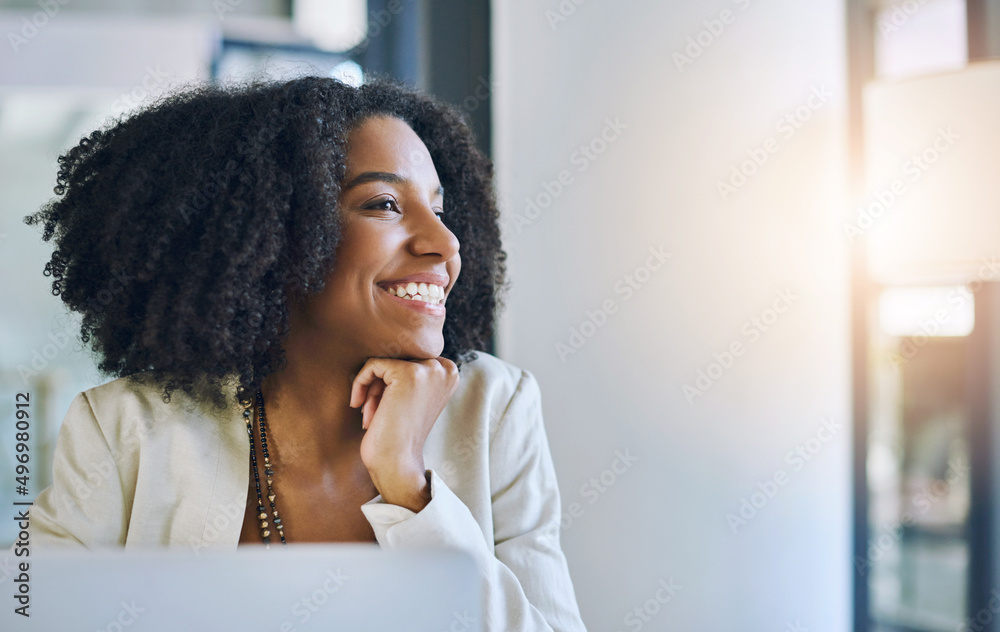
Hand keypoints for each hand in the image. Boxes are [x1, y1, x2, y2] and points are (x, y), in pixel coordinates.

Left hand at [349, 357, 459, 511]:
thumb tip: (388, 343)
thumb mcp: (412, 397)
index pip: (408, 358)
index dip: (390, 382)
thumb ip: (410, 370)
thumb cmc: (398, 433)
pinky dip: (360, 383)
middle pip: (396, 358)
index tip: (385, 407)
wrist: (397, 462)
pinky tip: (358, 405)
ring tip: (370, 414)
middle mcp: (445, 368)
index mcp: (450, 372)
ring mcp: (429, 370)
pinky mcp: (409, 373)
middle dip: (379, 385)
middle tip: (374, 412)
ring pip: (383, 362)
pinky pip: (372, 364)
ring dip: (371, 388)